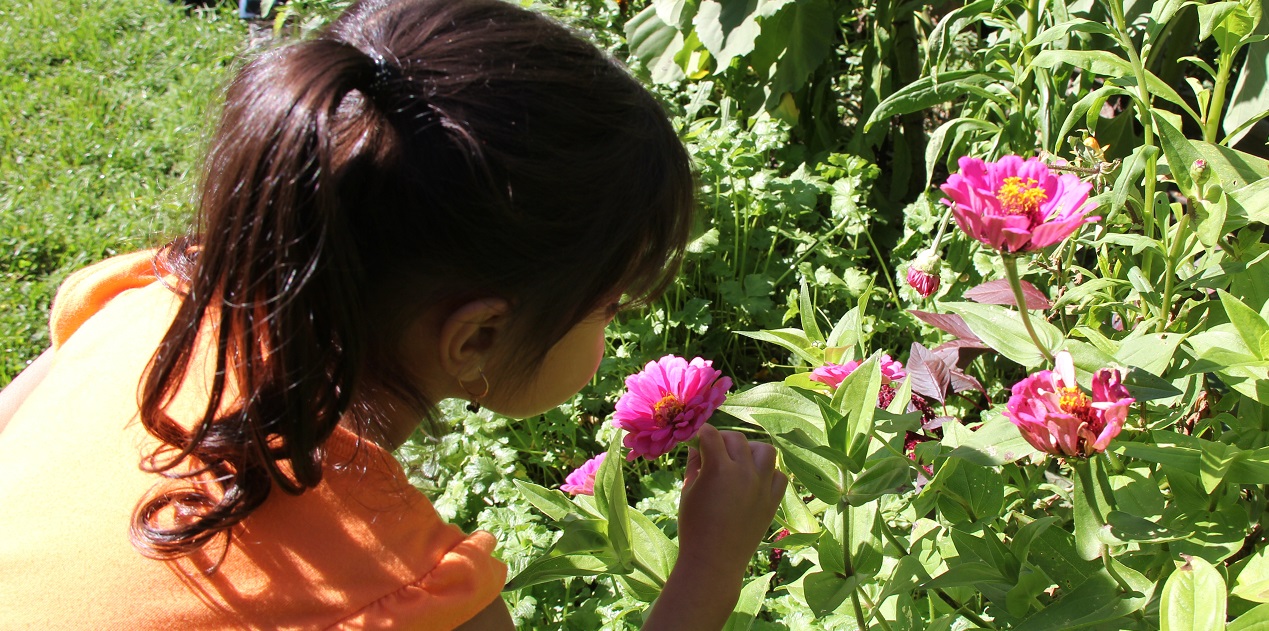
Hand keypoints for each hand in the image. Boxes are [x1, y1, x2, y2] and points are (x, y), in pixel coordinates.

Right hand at [641, 425, 785, 629]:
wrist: (714, 562)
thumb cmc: (694, 527)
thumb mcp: (688, 492)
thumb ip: (694, 464)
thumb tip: (697, 446)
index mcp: (718, 468)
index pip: (711, 435)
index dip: (701, 434)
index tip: (698, 439)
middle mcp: (744, 472)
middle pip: (737, 439)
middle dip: (723, 440)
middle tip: (714, 451)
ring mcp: (762, 486)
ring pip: (765, 450)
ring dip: (751, 451)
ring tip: (740, 461)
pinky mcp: (773, 502)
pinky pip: (779, 476)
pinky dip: (769, 473)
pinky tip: (755, 480)